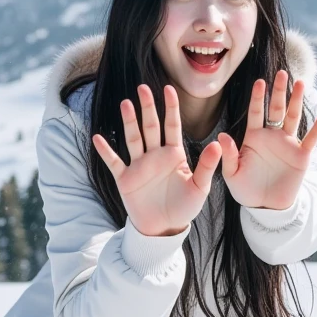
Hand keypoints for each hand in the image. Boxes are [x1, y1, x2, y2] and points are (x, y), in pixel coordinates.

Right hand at [92, 84, 221, 237]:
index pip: (172, 126)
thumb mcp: (200, 187)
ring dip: (129, 122)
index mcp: (174, 154)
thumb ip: (206, 165)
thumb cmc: (184, 207)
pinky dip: (106, 151)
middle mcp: (155, 155)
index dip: (171, 107)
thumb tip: (218, 143)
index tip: (169, 88)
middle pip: (150, 127)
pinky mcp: (126, 179)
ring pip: (133, 139)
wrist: (164, 229)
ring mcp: (139, 166)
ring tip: (125, 104)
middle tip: (143, 88)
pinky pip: (114, 162)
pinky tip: (98, 138)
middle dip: (147, 107)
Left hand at [217, 70, 316, 210]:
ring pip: (293, 118)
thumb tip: (221, 136)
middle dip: (279, 91)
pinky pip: (311, 138)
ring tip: (300, 83)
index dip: (258, 97)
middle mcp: (272, 136)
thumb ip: (229, 155)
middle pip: (277, 109)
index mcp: (254, 137)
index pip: (256, 112)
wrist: (266, 207)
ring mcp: (288, 144)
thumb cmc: (246, 189)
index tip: (259, 82)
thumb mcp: (232, 173)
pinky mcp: (301, 156)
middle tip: (281, 73)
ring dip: (297, 101)